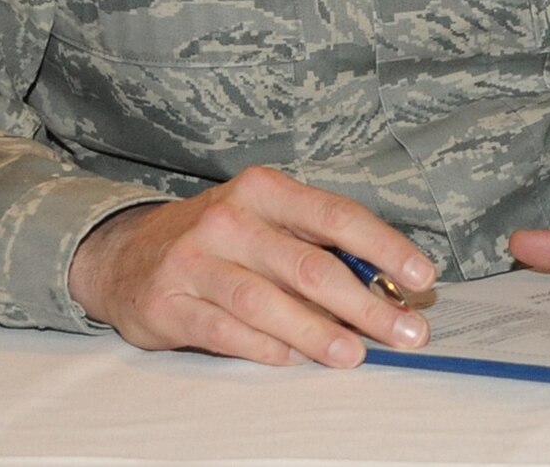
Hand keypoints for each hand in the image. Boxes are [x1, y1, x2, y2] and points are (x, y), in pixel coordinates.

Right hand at [66, 165, 436, 366]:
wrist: (127, 255)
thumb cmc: (220, 242)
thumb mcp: (266, 224)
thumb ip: (318, 248)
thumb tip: (388, 289)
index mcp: (264, 190)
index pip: (335, 215)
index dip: (383, 246)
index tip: (422, 277)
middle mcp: (229, 219)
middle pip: (308, 265)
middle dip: (364, 304)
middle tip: (405, 332)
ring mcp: (195, 261)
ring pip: (267, 302)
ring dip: (318, 333)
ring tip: (355, 355)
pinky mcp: (170, 303)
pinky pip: (226, 331)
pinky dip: (264, 348)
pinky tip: (292, 359)